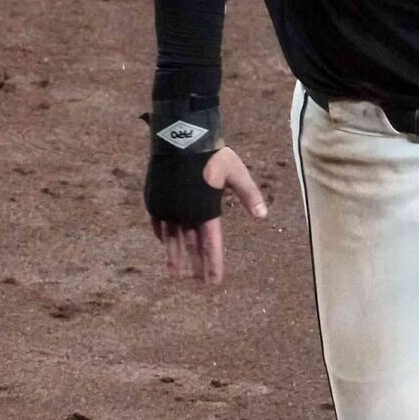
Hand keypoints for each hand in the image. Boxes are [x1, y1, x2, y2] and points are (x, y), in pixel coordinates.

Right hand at [150, 146, 268, 284]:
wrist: (179, 136)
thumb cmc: (211, 154)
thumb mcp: (236, 172)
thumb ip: (249, 195)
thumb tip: (263, 216)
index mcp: (205, 210)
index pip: (210, 244)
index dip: (212, 263)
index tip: (213, 281)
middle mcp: (184, 214)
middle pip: (191, 246)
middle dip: (195, 265)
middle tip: (197, 283)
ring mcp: (167, 208)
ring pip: (172, 239)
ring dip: (174, 256)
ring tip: (174, 273)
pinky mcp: (155, 200)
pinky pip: (158, 224)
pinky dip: (162, 235)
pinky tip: (164, 243)